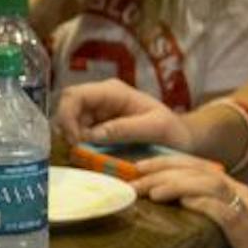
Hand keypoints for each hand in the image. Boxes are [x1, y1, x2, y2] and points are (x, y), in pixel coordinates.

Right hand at [52, 79, 192, 150]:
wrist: (181, 139)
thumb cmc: (173, 130)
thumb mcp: (155, 128)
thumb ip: (126, 129)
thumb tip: (93, 134)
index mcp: (113, 92)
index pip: (76, 95)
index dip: (67, 116)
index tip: (76, 140)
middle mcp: (101, 99)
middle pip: (66, 105)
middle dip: (65, 127)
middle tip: (77, 149)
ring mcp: (97, 114)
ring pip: (68, 121)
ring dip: (71, 139)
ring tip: (87, 154)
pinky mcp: (97, 129)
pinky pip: (77, 134)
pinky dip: (78, 146)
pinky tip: (90, 155)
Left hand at [131, 156, 247, 247]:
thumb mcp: (230, 233)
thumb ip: (209, 218)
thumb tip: (176, 214)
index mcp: (234, 193)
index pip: (196, 168)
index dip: (166, 163)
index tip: (137, 168)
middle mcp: (240, 194)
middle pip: (198, 170)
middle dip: (163, 170)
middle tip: (133, 178)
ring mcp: (247, 211)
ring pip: (209, 184)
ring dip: (177, 184)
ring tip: (151, 191)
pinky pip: (225, 210)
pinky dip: (203, 203)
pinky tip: (184, 202)